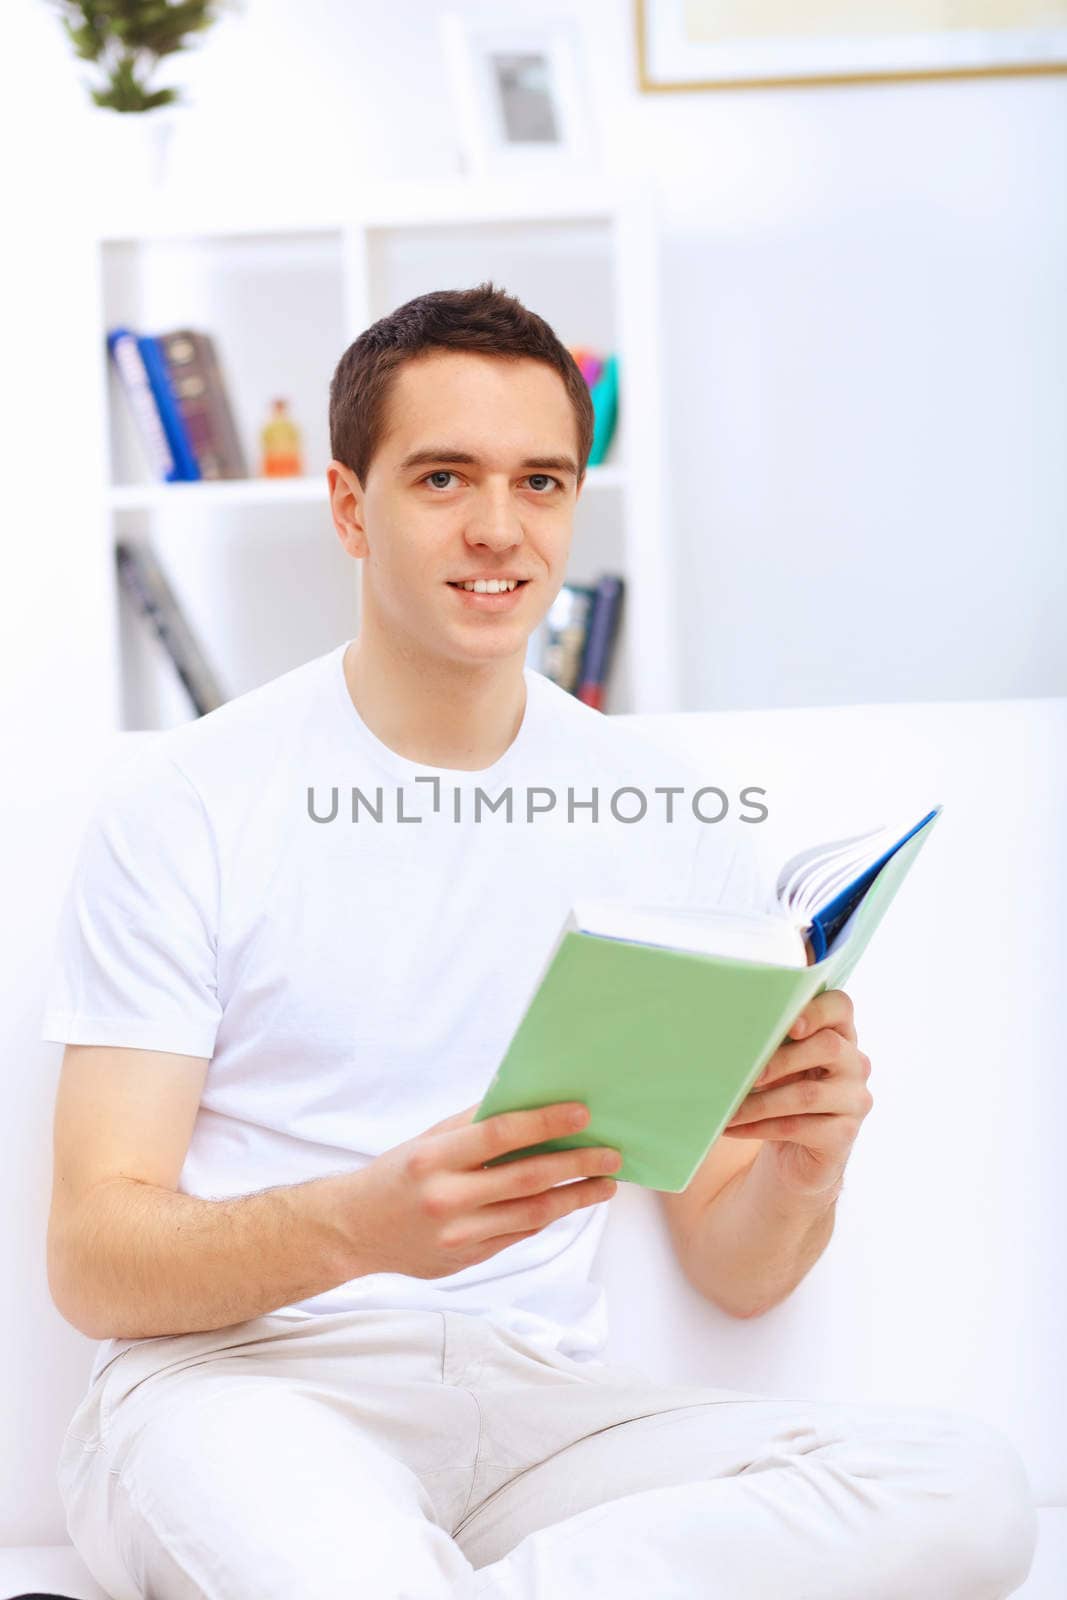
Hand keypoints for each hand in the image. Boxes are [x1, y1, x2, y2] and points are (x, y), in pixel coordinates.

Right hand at [350, 1102, 621, 1279]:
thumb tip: (529, 1102)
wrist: (355, 1230)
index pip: (500, 1135)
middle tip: (611, 1154)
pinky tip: (569, 1202)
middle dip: (576, 1165)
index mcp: (434, 1158)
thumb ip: (473, 1125)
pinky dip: (549, 1217)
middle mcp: (447, 1199)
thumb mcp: (427, 1140)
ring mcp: (459, 1235)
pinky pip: (519, 1234)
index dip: (544, 1122)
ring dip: (575, 1198)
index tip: (582, 1114)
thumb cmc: (398, 1174)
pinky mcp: (468, 1259)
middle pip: (527, 1179)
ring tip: (605, 1183)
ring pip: (532, 1214)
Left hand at [721, 989, 872, 1197]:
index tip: (789, 1024)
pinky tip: (733, 1128)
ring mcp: (855, 1100)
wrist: (798, 1155)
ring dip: (759, 1103)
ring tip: (728, 1109)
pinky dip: (760, 1127)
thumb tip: (729, 1036)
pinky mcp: (845, 1134)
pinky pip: (799, 1127)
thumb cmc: (783, 1095)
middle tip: (744, 1073)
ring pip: (807, 1094)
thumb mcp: (780, 1064)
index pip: (840, 1006)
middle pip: (827, 1046)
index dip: (817, 1010)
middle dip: (780, 1059)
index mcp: (840, 1034)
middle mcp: (856, 1063)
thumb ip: (771, 1043)